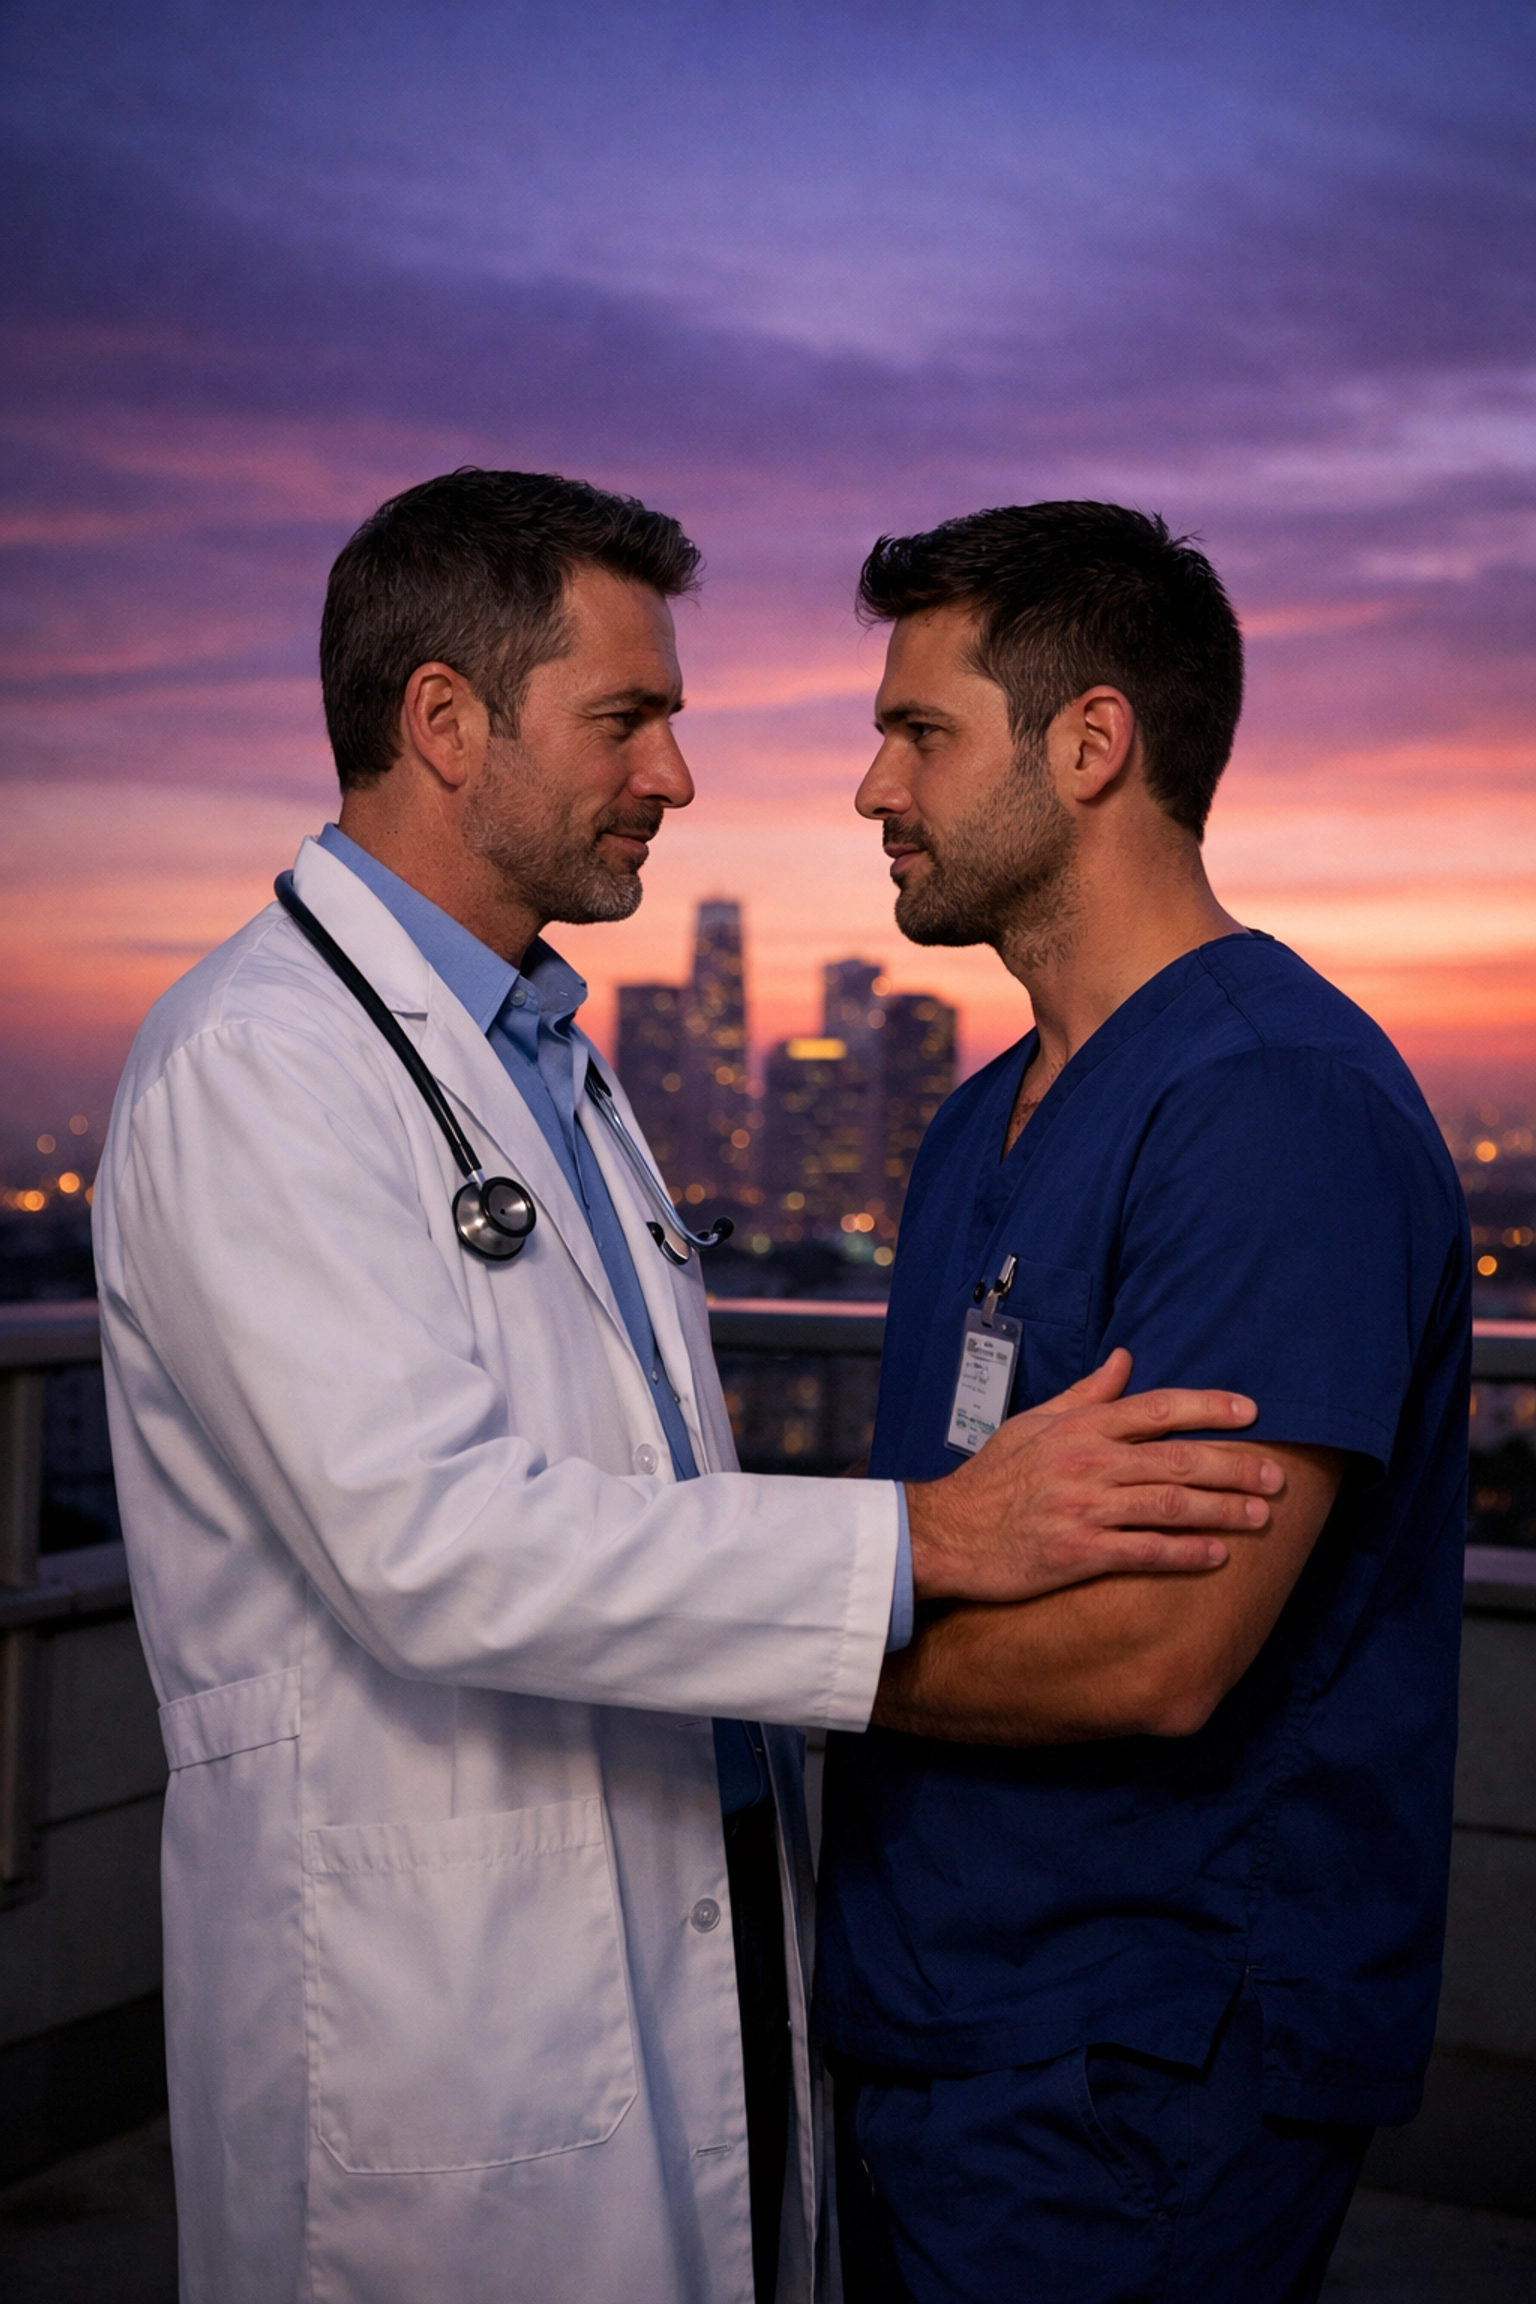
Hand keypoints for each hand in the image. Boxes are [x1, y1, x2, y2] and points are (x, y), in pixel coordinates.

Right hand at [905, 1349, 1282, 1604]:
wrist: (947, 1534)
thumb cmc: (993, 1479)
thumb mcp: (1034, 1424)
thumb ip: (1086, 1393)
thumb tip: (1125, 1358)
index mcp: (1080, 1428)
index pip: (1158, 1408)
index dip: (1210, 1408)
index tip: (1253, 1412)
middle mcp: (1088, 1464)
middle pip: (1178, 1460)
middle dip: (1235, 1466)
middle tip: (1277, 1475)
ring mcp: (1084, 1509)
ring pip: (1171, 1506)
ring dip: (1223, 1510)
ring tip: (1262, 1516)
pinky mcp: (1079, 1553)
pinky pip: (1146, 1552)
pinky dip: (1186, 1553)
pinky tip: (1218, 1556)